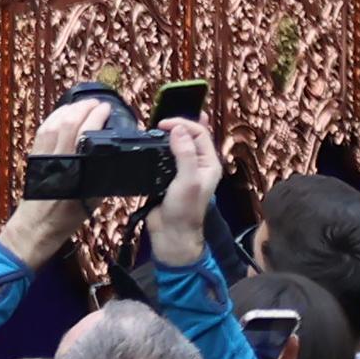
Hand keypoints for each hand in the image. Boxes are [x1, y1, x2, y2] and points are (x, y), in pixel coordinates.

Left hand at [3, 94, 113, 263]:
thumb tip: (113, 157)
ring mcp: (42, 155)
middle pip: (66, 123)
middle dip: (83, 108)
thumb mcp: (92, 200)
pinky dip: (54, 118)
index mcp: (72, 169)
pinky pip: (43, 131)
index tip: (107, 109)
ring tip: (83, 105)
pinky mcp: (34, 156)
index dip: (95, 116)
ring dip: (69, 110)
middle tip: (97, 103)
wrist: (36, 226)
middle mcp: (55, 158)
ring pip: (53, 123)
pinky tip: (63, 115)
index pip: (82, 132)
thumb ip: (101, 177)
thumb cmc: (65, 218)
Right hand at [148, 114, 225, 273]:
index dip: (182, 124)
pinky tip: (150, 146)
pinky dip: (159, 148)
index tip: (162, 125)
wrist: (172, 234)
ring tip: (153, 133)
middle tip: (157, 127)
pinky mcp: (169, 176)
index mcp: (209, 164)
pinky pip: (166, 156)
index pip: (200, 133)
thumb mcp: (187, 181)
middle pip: (189, 136)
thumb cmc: (184, 209)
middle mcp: (198, 165)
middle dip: (176, 127)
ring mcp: (184, 171)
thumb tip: (178, 129)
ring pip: (177, 145)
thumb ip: (185, 154)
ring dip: (167, 137)